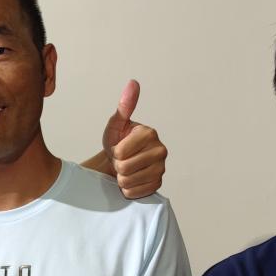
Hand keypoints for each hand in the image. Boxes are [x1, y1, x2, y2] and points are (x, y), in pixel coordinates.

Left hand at [101, 80, 167, 198]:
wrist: (119, 163)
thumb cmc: (116, 142)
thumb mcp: (116, 125)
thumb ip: (124, 106)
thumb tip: (133, 83)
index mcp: (150, 133)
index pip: (121, 152)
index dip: (114, 152)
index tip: (118, 147)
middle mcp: (161, 150)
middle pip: (124, 168)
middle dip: (117, 166)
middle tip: (121, 160)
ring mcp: (161, 169)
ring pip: (128, 181)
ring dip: (121, 178)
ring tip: (125, 169)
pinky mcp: (158, 185)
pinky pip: (134, 192)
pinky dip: (128, 189)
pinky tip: (131, 179)